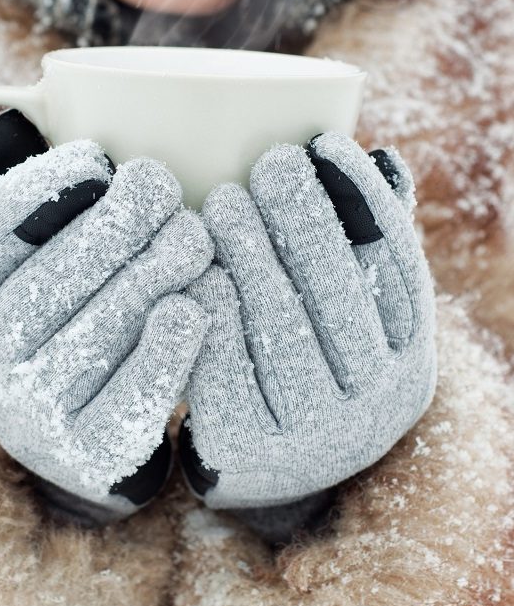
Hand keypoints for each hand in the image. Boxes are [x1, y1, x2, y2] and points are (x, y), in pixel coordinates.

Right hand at [0, 111, 212, 525]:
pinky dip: (164, 355)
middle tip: (163, 186)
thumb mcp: (34, 262)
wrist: (68, 421)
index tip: (97, 157)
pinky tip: (192, 310)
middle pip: (49, 282)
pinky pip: (128, 403)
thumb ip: (36, 203)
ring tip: (193, 236)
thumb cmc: (64, 315)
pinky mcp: (88, 451)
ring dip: (149, 277)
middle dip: (112, 226)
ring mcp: (34, 411)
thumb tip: (23, 113)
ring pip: (94, 335)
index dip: (41, 190)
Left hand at [180, 133, 435, 529]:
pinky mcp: (252, 447)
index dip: (362, 201)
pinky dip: (211, 308)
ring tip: (221, 200)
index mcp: (409, 361)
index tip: (325, 143)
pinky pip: (226, 363)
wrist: (268, 462)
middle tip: (269, 162)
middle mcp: (378, 404)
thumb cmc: (308, 365)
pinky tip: (196, 268)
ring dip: (251, 253)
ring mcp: (318, 435)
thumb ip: (367, 248)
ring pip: (281, 324)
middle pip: (337, 293)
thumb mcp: (353, 319)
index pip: (396, 268)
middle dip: (303, 218)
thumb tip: (383, 160)